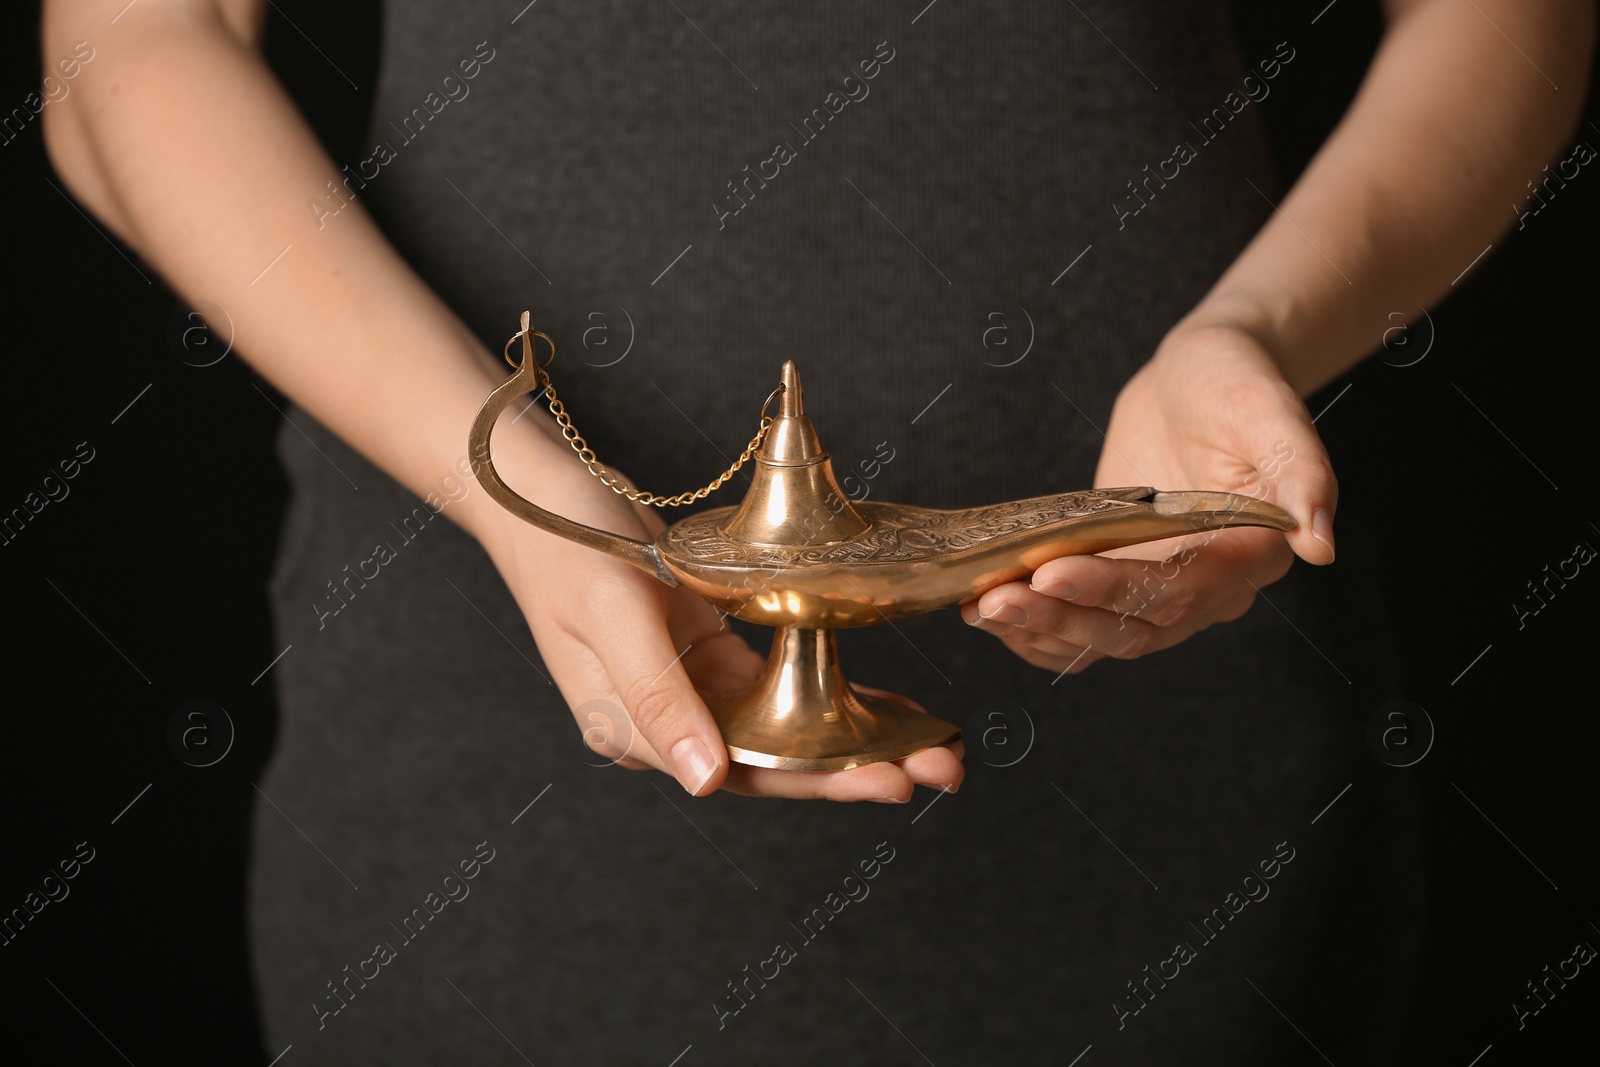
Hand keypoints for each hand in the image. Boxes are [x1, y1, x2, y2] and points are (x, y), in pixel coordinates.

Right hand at [481, 454, 963, 799]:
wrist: (541, 492)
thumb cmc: (567, 545)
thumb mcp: (612, 614)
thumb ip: (657, 697)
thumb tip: (707, 782)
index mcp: (634, 731)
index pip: (744, 769)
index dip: (821, 779)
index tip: (891, 779)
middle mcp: (670, 722)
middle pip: (777, 759)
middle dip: (860, 768)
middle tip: (940, 771)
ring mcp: (691, 690)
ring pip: (788, 729)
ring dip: (858, 739)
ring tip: (934, 749)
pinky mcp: (709, 655)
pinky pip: (781, 687)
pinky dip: (834, 694)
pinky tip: (890, 704)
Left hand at [959, 323, 1337, 674]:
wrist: (1200, 380)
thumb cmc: (1237, 382)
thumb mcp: (1269, 410)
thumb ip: (1303, 473)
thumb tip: (1321, 542)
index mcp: (1251, 556)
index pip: (1175, 591)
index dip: (1112, 590)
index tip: (1049, 572)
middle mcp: (1210, 590)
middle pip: (1131, 629)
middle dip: (1059, 618)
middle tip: (994, 602)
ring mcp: (1163, 592)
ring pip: (1101, 636)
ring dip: (1039, 631)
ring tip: (980, 609)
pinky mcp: (1124, 582)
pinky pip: (1083, 622)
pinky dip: (1038, 627)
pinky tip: (988, 612)